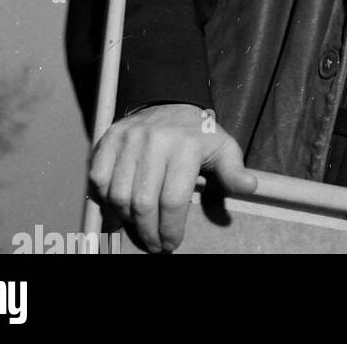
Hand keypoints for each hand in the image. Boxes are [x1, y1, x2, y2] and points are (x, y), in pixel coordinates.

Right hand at [88, 102, 256, 252]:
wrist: (170, 101)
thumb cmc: (198, 133)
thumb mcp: (222, 148)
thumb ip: (233, 171)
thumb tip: (249, 187)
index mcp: (185, 145)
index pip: (172, 200)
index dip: (170, 229)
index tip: (171, 244)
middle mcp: (154, 140)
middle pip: (142, 203)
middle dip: (147, 232)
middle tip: (153, 244)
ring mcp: (129, 138)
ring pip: (118, 195)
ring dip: (126, 221)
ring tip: (138, 228)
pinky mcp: (109, 138)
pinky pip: (98, 179)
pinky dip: (104, 199)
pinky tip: (119, 207)